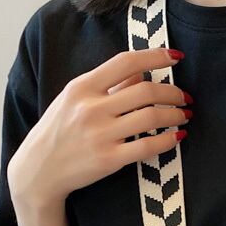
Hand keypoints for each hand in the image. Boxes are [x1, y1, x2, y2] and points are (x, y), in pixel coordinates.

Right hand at [7, 46, 192, 206]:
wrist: (40, 169)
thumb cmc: (60, 130)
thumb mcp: (75, 99)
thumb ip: (108, 85)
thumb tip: (141, 71)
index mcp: (82, 87)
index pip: (125, 62)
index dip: (155, 56)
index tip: (176, 57)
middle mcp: (91, 108)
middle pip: (145, 91)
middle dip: (173, 92)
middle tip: (185, 97)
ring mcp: (101, 135)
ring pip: (151, 118)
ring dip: (175, 115)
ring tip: (184, 115)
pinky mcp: (110, 159)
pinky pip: (148, 147)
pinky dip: (168, 140)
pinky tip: (178, 136)